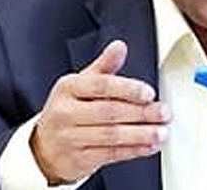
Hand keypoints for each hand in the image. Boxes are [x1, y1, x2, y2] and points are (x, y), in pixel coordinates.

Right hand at [30, 40, 170, 183]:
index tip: (149, 92)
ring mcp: (70, 138)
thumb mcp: (80, 85)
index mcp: (68, 88)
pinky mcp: (78, 160)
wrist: (43, 148)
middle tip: (163, 112)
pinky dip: (134, 150)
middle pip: (109, 112)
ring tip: (161, 132)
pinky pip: (111, 154)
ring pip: (111, 136)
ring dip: (141, 134)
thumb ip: (103, 67)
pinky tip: (149, 146)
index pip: (100, 86)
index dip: (127, 89)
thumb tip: (120, 46)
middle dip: (141, 113)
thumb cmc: (67, 112)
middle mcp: (66, 113)